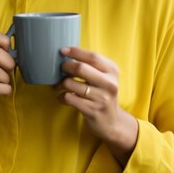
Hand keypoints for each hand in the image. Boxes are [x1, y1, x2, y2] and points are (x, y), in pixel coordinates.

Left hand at [58, 46, 138, 164]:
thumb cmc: (103, 94)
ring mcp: (101, 98)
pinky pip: (69, 98)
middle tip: (61, 69)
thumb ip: (92, 65)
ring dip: (61, 83)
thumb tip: (68, 53)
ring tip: (60, 85)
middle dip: (66, 67)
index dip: (75, 51)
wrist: (112, 121)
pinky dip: (62, 96)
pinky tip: (64, 97)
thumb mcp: (105, 77)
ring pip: (71, 84)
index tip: (63, 50)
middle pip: (80, 68)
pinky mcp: (92, 110)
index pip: (93, 57)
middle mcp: (109, 83)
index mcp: (112, 71)